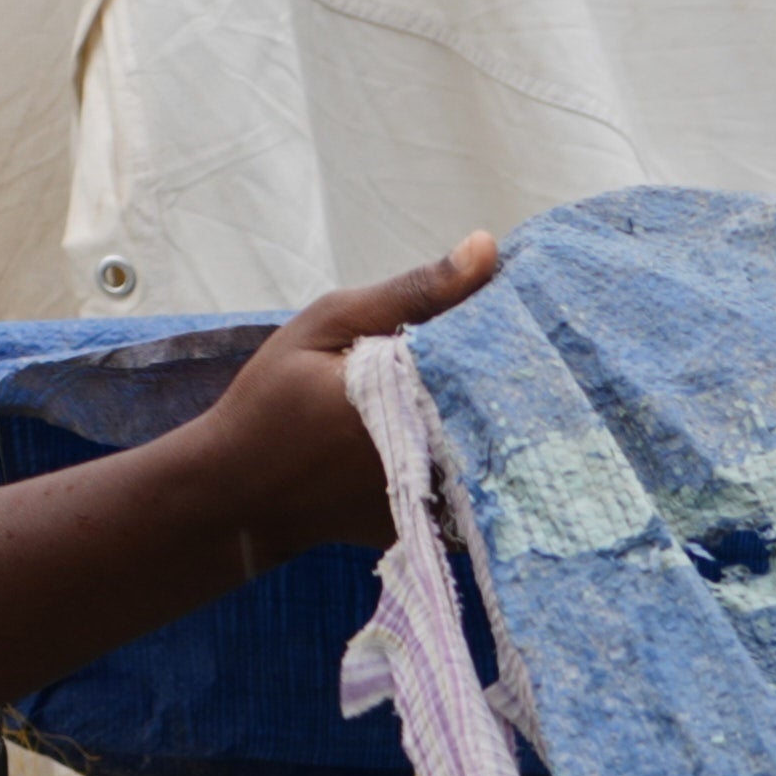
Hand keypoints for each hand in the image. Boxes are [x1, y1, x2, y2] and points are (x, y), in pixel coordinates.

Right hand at [170, 234, 507, 565]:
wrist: (239, 494)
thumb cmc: (272, 400)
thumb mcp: (329, 324)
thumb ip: (412, 291)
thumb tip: (487, 248)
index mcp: (416, 398)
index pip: (500, 353)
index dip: (519, 326)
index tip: (532, 301)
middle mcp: (440, 455)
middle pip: (515, 403)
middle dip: (523, 368)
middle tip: (536, 337)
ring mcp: (444, 498)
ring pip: (507, 444)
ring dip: (513, 411)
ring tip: (527, 378)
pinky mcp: (441, 528)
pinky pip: (486, 482)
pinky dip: (489, 451)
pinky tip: (484, 425)